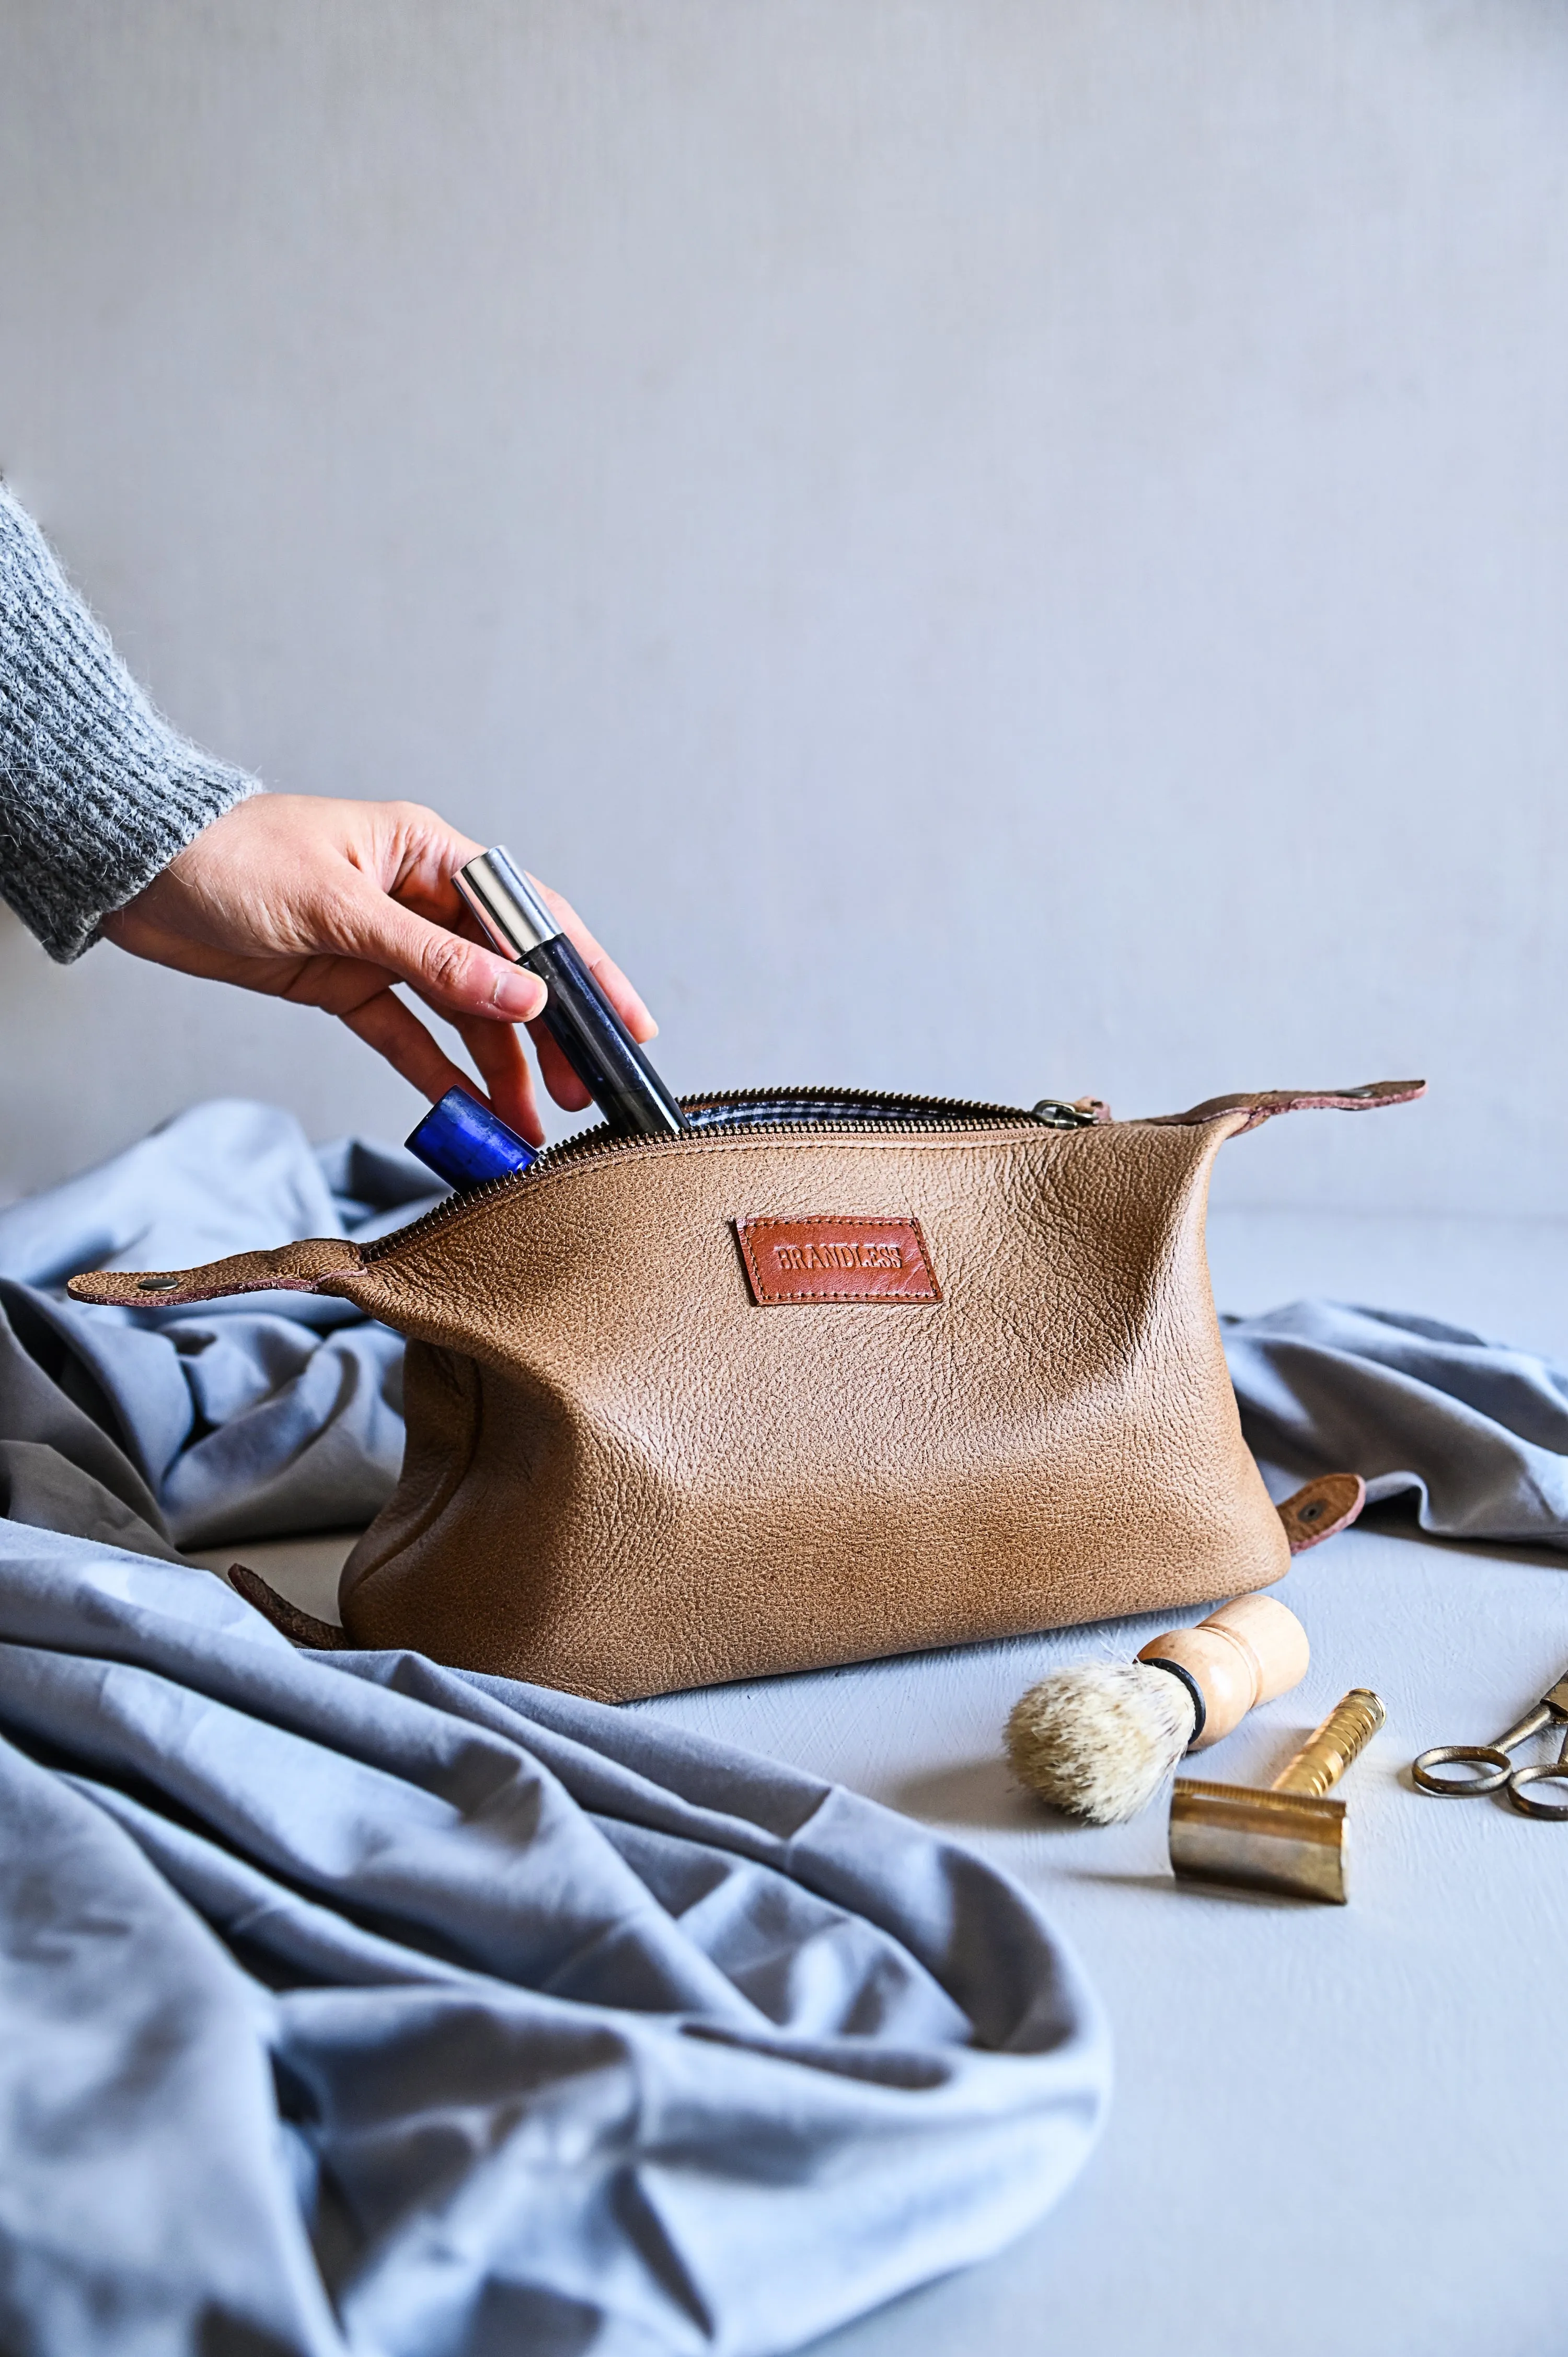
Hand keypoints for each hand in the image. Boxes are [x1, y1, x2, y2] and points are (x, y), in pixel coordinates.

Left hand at [102, 795, 656, 1144]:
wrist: (136, 871)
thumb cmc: (229, 859)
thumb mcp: (339, 909)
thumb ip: (433, 960)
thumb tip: (521, 999)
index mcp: (428, 853)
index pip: (530, 918)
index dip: (584, 974)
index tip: (625, 1024)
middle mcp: (417, 898)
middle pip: (504, 976)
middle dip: (548, 1038)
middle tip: (585, 1096)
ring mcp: (383, 945)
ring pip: (461, 1016)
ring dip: (496, 1070)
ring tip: (530, 1128)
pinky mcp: (346, 984)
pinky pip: (407, 1036)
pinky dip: (436, 1076)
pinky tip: (469, 1115)